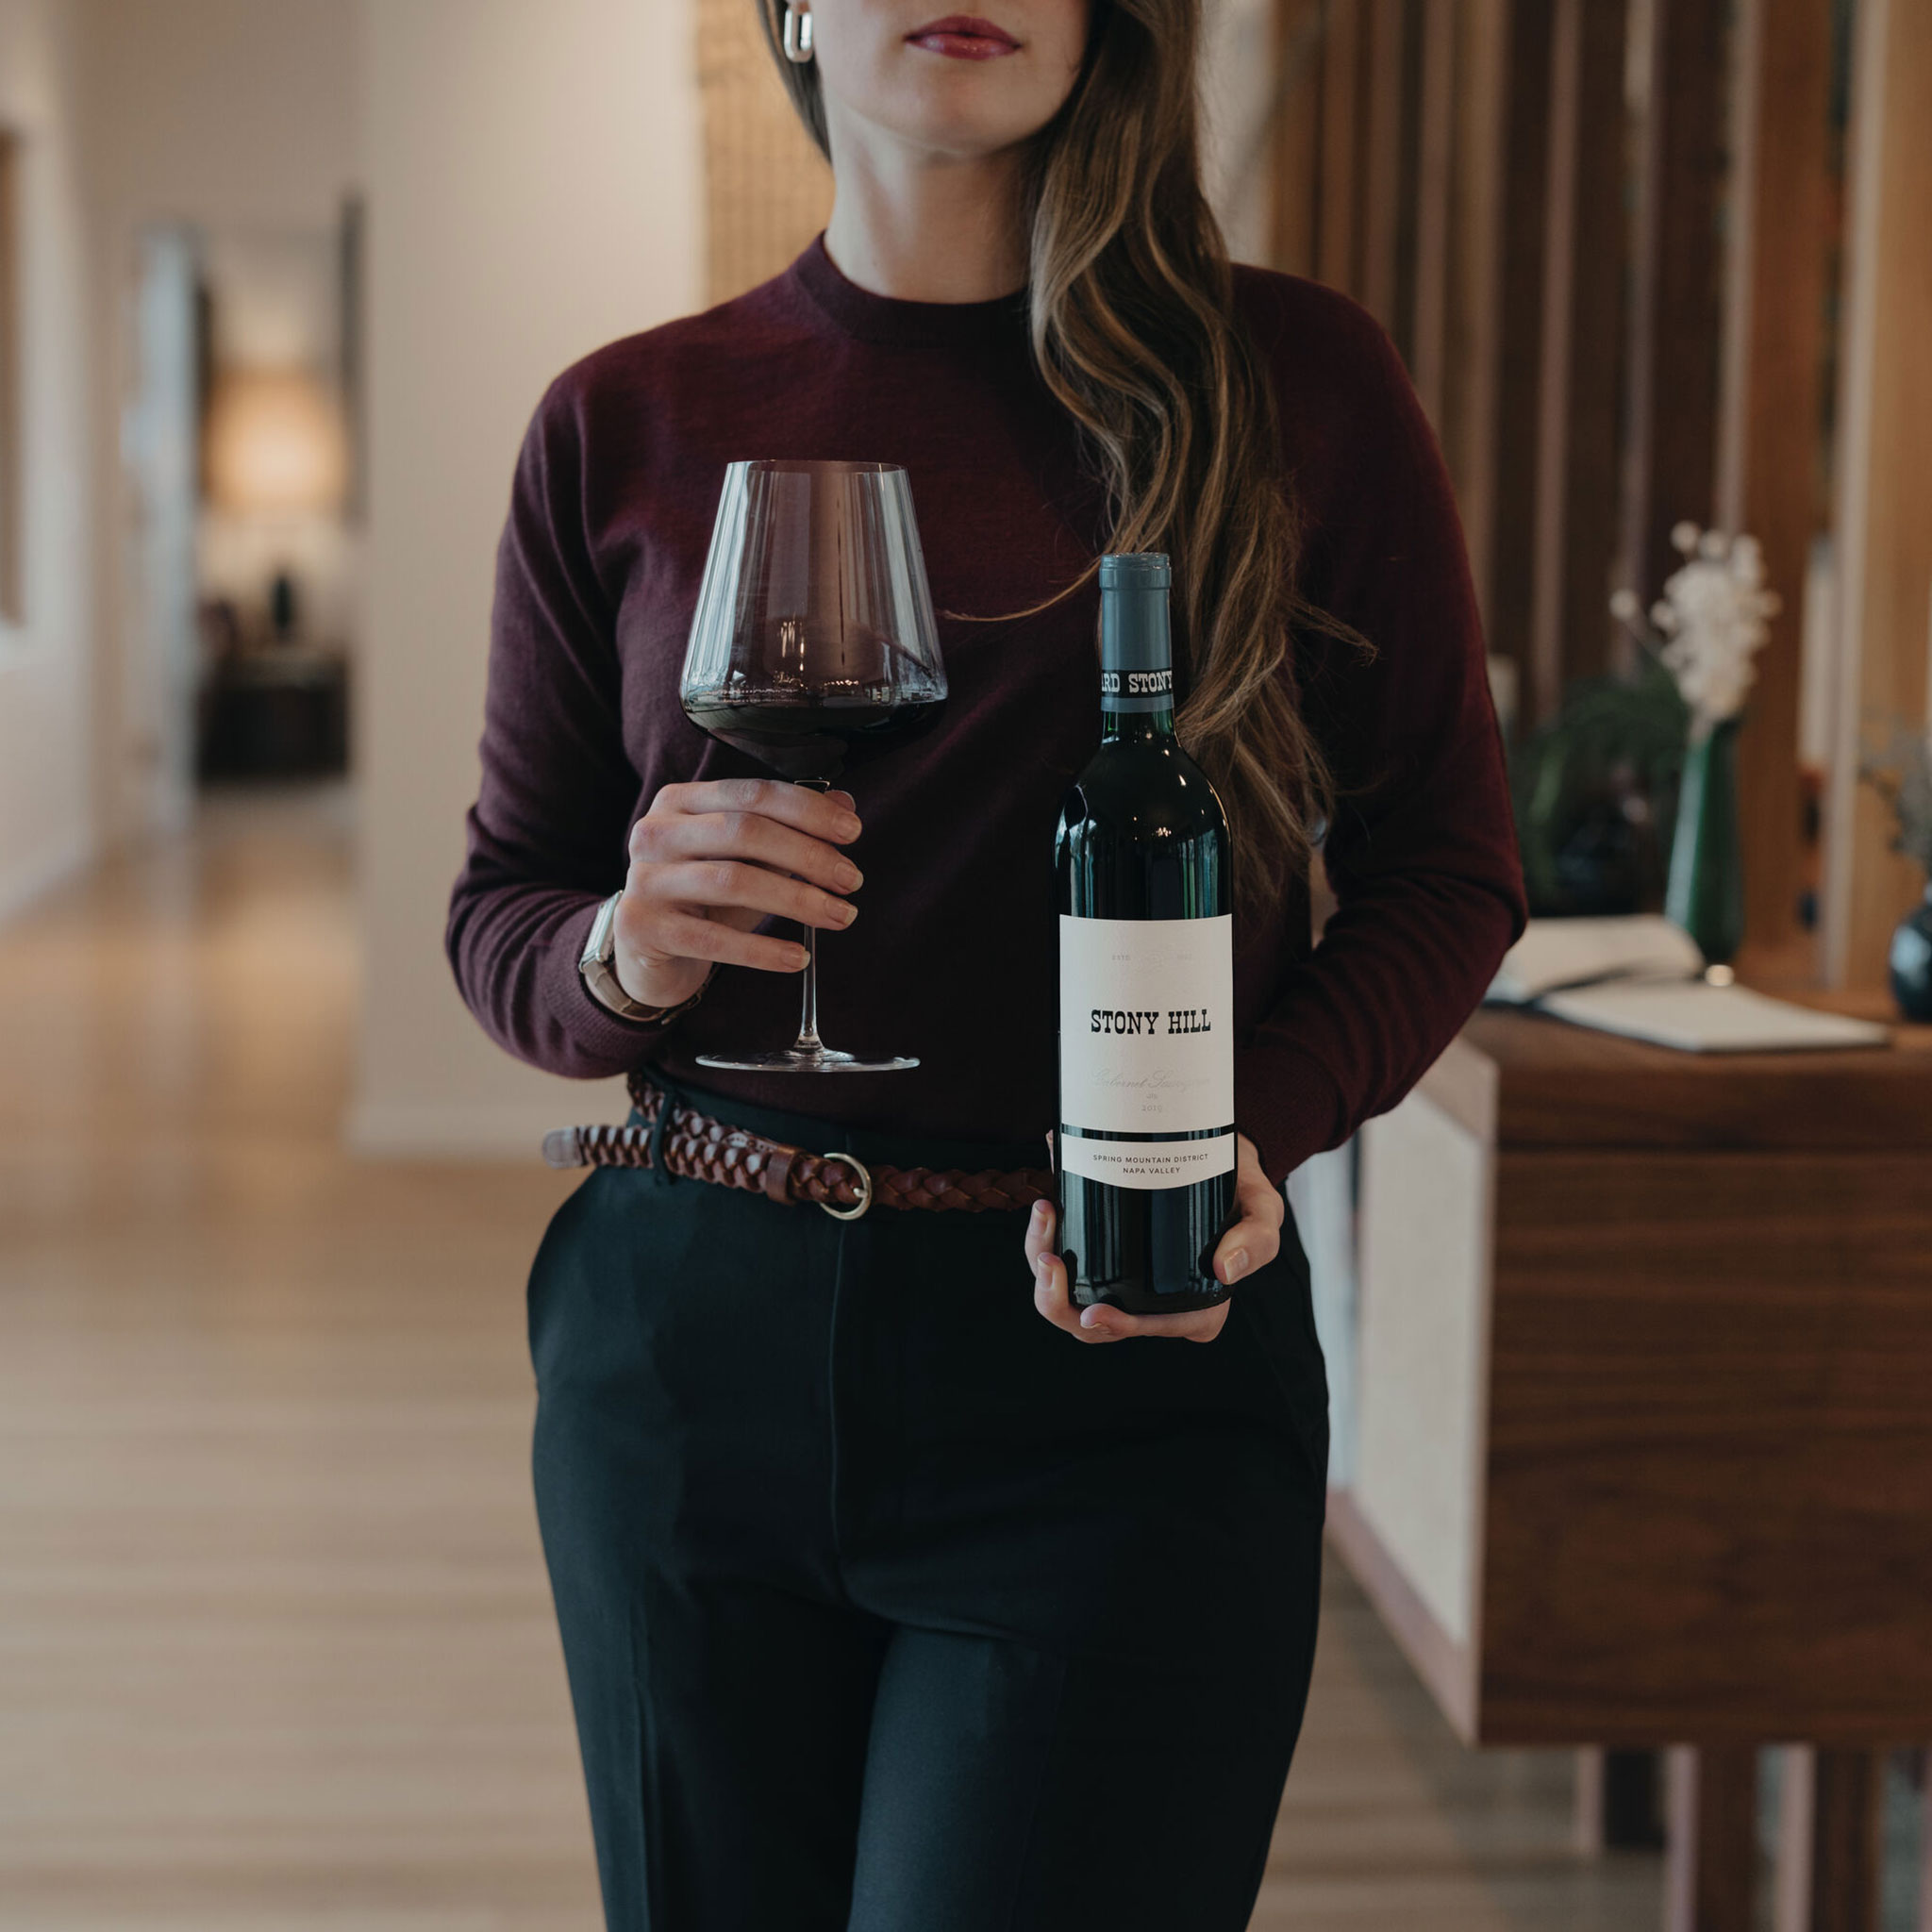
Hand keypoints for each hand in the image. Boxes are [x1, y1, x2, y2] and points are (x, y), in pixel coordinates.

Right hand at [612, 778, 862, 1010]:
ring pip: (734, 881)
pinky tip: (797, 957)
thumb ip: (789, 829)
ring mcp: (645, 879)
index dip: (807, 810)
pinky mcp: (643, 927)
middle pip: (745, 832)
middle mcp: (655, 832)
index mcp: (680, 801)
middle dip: (808, 855)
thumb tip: (845, 804)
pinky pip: (714, 939)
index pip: (752, 793)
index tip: (852, 832)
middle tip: (851, 880)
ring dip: (797, 899)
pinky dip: (762, 950)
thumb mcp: (747, 860)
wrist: (646, 952)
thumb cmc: (703, 899)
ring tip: (840, 916)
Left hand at [1025, 1133, 1283, 1342]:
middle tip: (1051, 1259)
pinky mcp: (1097, 1254)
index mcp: (1192, 1308)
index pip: (1149, 1329)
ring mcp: (1120, 1282)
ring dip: (1042, 1268)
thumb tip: (1225, 1270)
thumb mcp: (1264, 1210)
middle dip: (1058, 1302)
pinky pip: (1060, 1265)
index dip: (1117, 1328)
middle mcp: (1151, 1302)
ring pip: (1067, 1300)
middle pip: (1093, 1325)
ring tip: (1045, 1219)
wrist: (1219, 1153)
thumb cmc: (1242, 1193)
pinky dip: (1042, 1242)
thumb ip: (1258, 1237)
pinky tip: (1047, 1210)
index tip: (1093, 1311)